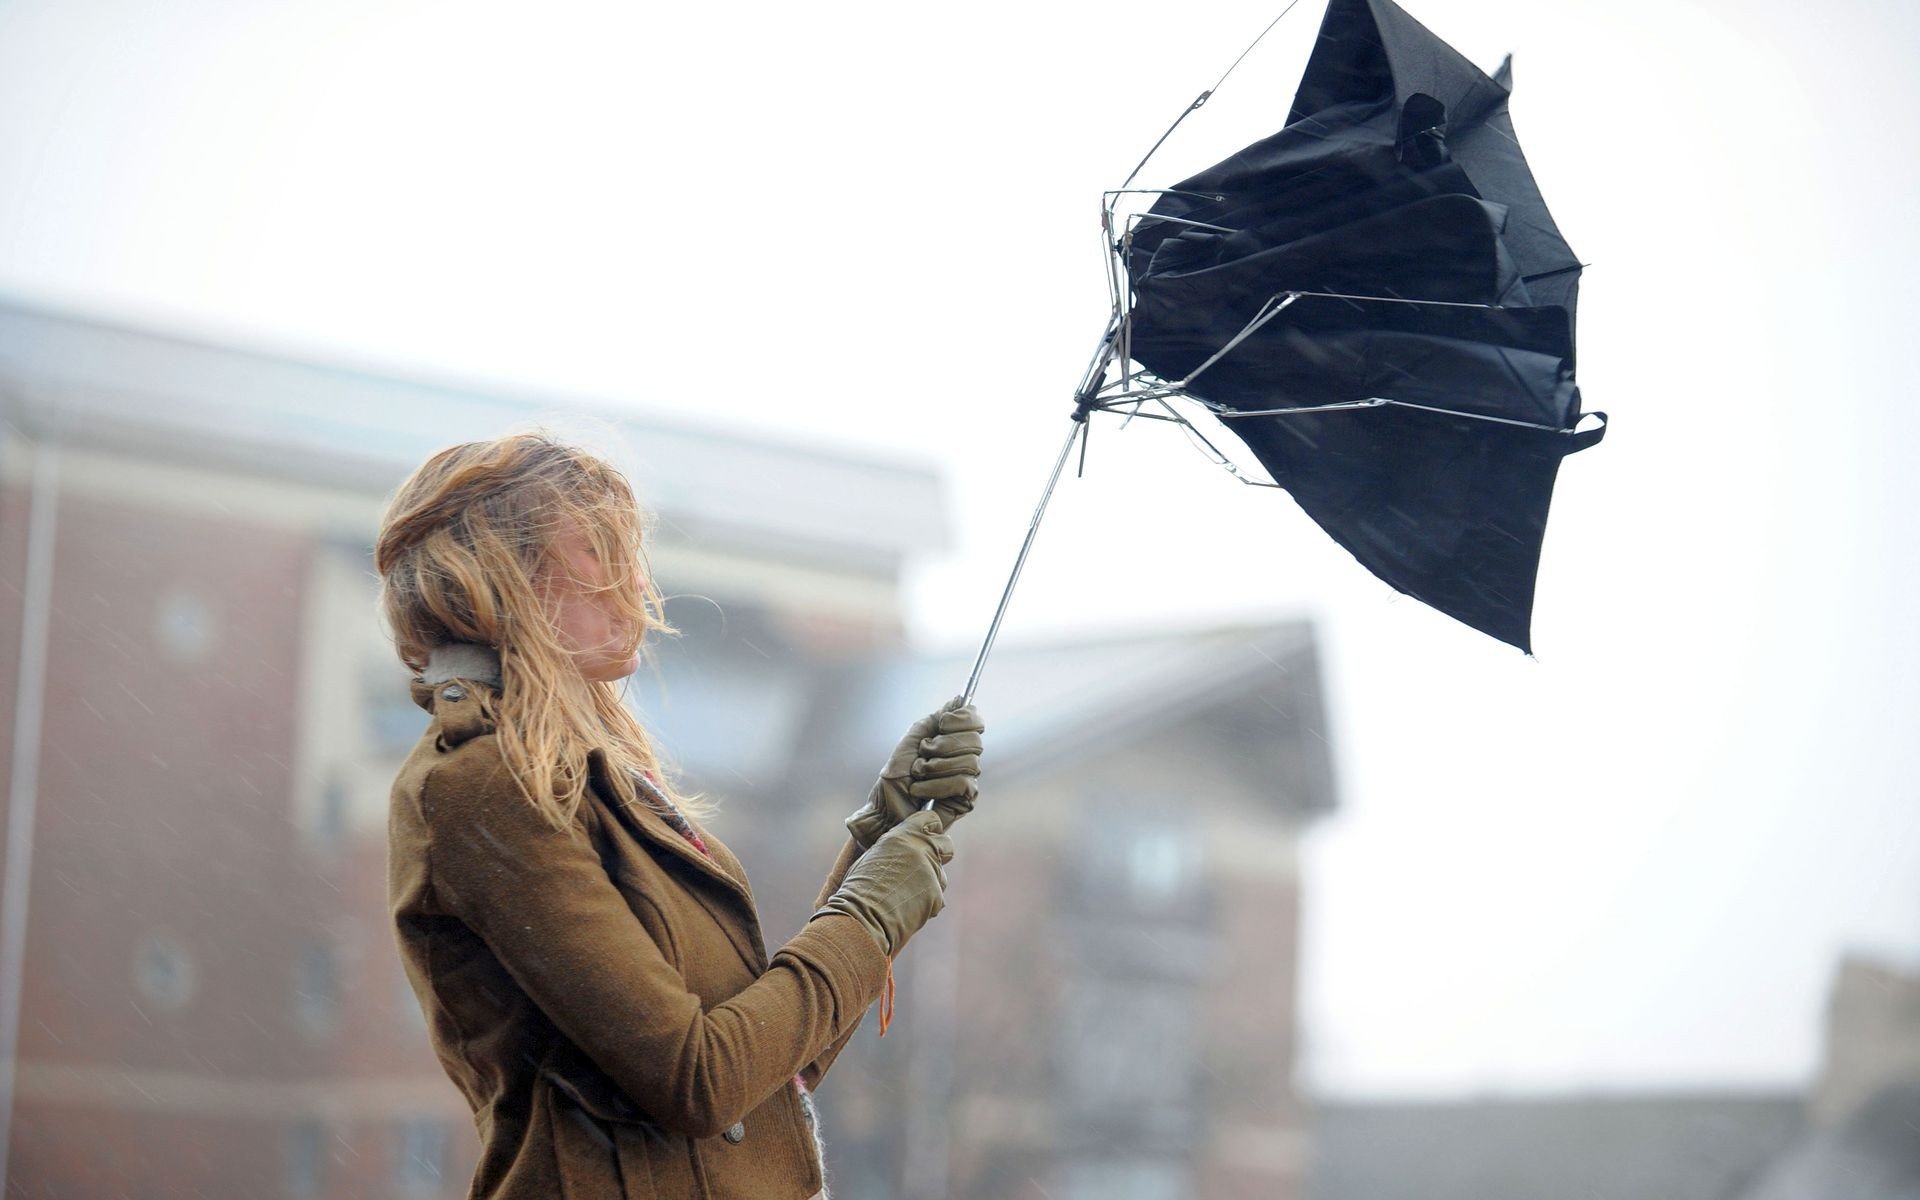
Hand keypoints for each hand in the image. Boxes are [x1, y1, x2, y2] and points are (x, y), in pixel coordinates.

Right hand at [809, 811, 954, 956]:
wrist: (861, 920)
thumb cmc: (858, 889)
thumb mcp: (873, 857)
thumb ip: (895, 848)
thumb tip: (904, 848)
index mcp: (902, 835)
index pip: (931, 819)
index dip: (930, 828)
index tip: (925, 835)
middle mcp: (921, 850)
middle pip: (946, 845)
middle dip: (938, 853)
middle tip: (922, 867)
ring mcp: (931, 873)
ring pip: (941, 875)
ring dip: (929, 882)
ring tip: (904, 895)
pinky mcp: (937, 896)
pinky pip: (938, 898)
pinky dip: (926, 903)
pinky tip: (906, 909)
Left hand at [845, 696, 984, 850]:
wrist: (885, 809)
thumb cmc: (895, 777)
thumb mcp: (912, 740)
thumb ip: (935, 719)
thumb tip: (959, 699)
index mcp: (952, 740)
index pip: (975, 721)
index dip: (961, 720)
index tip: (941, 725)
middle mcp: (963, 757)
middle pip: (975, 740)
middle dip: (943, 746)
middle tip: (923, 754)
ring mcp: (967, 779)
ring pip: (969, 762)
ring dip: (935, 767)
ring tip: (918, 775)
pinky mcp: (966, 800)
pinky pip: (963, 783)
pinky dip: (937, 785)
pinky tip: (921, 791)